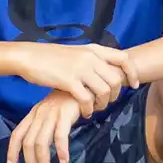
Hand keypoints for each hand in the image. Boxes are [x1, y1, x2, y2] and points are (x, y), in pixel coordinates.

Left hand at [3, 89, 84, 162]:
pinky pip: (60, 135)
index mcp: (33, 115)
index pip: (17, 134)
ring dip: (43, 162)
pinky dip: (61, 150)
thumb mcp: (50, 112)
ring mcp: (51, 114)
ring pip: (41, 142)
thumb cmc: (68, 100)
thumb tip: (39, 149)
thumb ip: (44, 126)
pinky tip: (64, 161)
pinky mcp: (65, 114)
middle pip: (28, 142)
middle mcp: (39, 115)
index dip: (12, 151)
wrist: (82, 83)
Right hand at [10, 43, 131, 113]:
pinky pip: (88, 99)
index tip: (133, 85)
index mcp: (93, 49)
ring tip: (95, 108)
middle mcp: (90, 57)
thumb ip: (91, 59)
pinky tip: (85, 113)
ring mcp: (80, 68)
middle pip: (116, 79)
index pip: (124, 58)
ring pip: (105, 91)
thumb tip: (107, 71)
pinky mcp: (69, 81)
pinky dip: (89, 109)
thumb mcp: (76, 52)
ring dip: (103, 104)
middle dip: (115, 95)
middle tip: (106, 103)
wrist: (29, 56)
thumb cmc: (51, 57)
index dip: (132, 73)